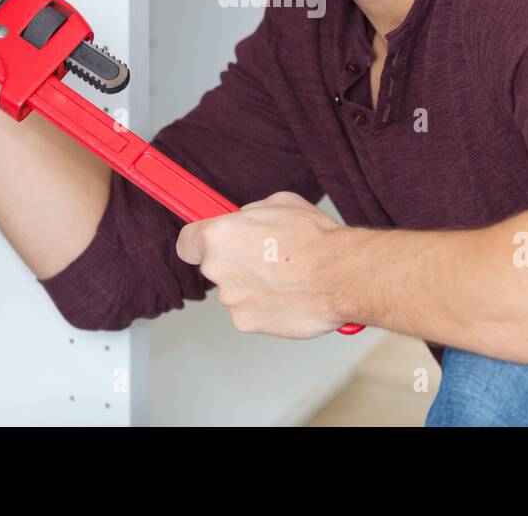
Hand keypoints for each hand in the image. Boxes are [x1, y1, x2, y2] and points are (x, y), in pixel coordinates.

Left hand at [176, 192, 351, 337]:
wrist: (340, 276)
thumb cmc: (314, 240)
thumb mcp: (279, 204)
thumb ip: (250, 214)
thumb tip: (246, 219)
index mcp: (219, 236)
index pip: (187, 242)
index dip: (199, 242)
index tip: (208, 243)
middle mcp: (218, 268)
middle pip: (215, 266)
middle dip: (236, 262)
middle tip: (266, 256)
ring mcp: (231, 299)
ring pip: (236, 290)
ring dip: (254, 285)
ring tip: (286, 276)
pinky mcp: (247, 323)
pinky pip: (250, 312)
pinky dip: (266, 306)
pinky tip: (289, 294)